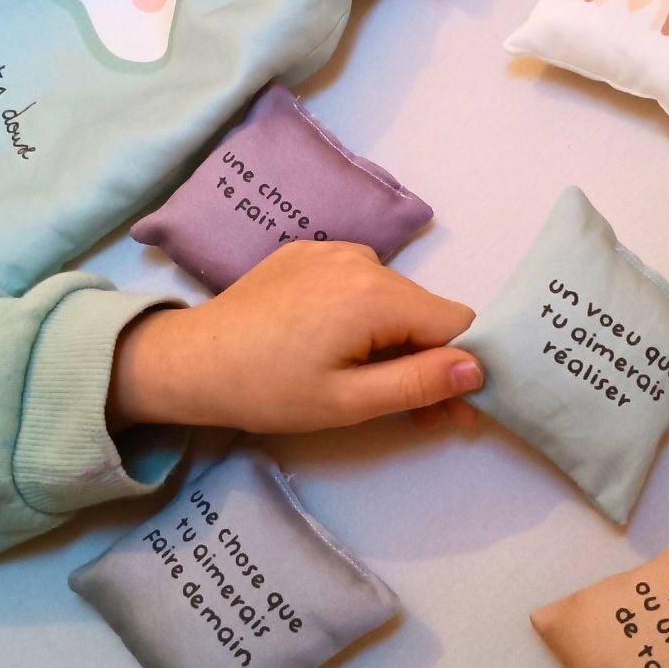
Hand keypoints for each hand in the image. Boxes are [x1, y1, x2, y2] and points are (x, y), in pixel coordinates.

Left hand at [109, 240, 481, 433]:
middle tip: (419, 417)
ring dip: (395, 340)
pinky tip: (331, 347)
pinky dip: (362, 317)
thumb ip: (419, 383)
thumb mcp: (349, 402)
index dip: (464, 367)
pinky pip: (358, 283)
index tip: (453, 410)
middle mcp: (362, 258)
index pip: (457, 322)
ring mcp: (332, 250)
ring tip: (366, 384)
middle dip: (429, 360)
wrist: (190, 362)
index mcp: (377, 293)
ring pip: (393, 298)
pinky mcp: (307, 254)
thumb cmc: (269, 390)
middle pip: (425, 311)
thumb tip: (478, 368)